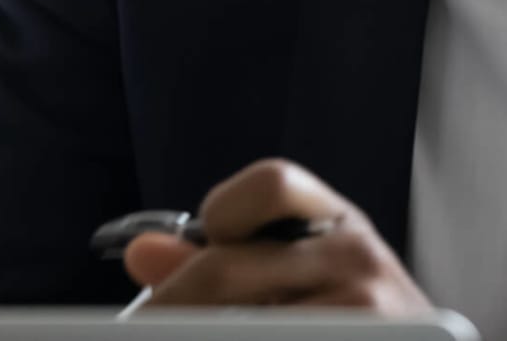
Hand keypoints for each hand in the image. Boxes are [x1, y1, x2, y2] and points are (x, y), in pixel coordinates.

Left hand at [125, 158, 432, 312]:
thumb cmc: (360, 322)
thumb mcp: (304, 278)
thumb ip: (226, 260)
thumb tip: (143, 252)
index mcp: (336, 222)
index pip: (272, 181)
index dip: (222, 212)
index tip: (205, 249)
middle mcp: (356, 254)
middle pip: (226, 266)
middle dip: (170, 306)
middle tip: (146, 329)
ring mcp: (362, 306)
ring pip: (235, 321)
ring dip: (201, 333)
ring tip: (195, 335)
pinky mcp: (363, 335)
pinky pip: (270, 337)